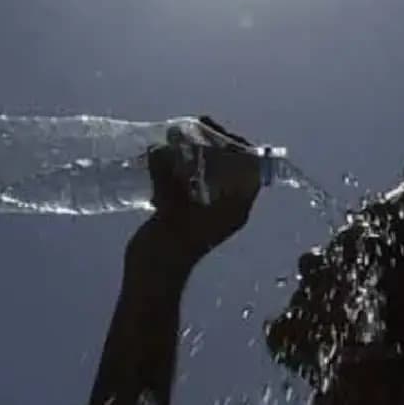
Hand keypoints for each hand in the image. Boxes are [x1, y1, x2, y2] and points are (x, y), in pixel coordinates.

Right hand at [128, 116, 262, 273]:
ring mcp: (208, 208)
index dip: (239, 146)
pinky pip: (192, 180)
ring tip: (177, 135)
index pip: (251, 169)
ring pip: (211, 172)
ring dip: (196, 153)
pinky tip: (165, 154)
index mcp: (235, 208)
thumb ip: (167, 177)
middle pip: (231, 166)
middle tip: (195, 126)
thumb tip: (160, 149)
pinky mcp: (188, 211)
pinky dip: (182, 166)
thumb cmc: (168, 248)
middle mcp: (227, 206)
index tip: (218, 130)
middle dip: (214, 144)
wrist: (151, 278)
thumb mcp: (170, 210)